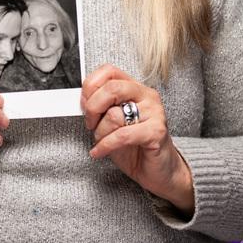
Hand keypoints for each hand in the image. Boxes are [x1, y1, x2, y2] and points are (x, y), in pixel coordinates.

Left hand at [81, 64, 193, 215]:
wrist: (159, 170)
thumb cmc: (136, 146)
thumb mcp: (113, 123)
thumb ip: (102, 108)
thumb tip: (82, 101)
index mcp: (135, 88)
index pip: (109, 71)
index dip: (91, 86)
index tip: (84, 103)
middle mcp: (147, 96)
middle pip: (111, 88)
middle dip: (93, 108)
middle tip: (90, 123)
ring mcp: (154, 112)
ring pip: (114, 115)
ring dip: (100, 133)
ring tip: (101, 141)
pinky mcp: (156, 131)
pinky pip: (122, 135)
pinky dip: (105, 145)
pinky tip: (100, 151)